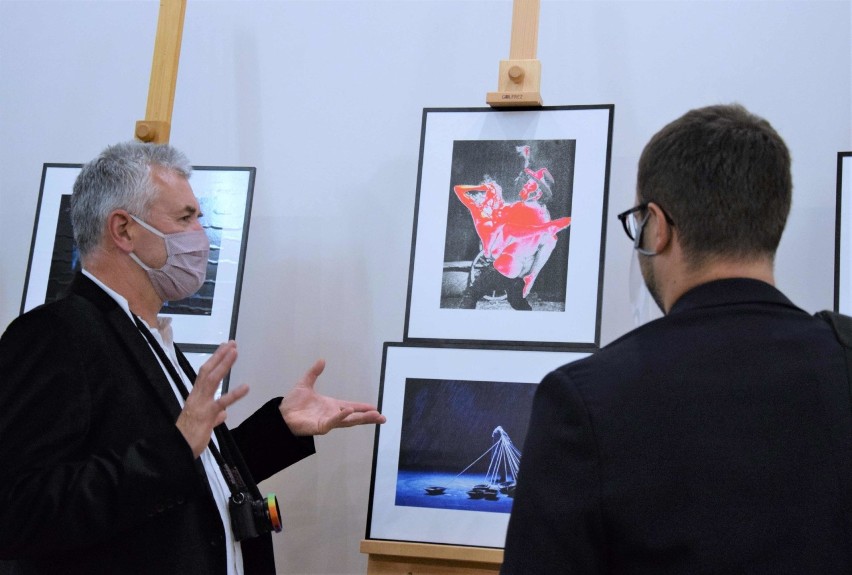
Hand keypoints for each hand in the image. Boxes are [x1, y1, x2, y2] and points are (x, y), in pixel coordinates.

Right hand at [176, 341, 248, 456]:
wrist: (176, 450)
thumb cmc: (187, 438)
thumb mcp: (203, 425)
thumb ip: (214, 418)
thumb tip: (223, 414)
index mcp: (195, 398)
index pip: (204, 375)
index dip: (214, 361)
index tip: (224, 348)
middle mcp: (196, 397)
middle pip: (207, 372)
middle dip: (219, 356)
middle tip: (231, 343)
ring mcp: (201, 405)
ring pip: (212, 380)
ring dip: (224, 365)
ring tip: (235, 352)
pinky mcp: (207, 415)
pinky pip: (221, 403)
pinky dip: (234, 394)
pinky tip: (246, 386)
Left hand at [279, 359, 385, 435]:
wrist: (280, 415)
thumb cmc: (292, 403)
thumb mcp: (305, 384)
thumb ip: (314, 373)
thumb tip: (322, 360)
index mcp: (331, 405)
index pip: (351, 406)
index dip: (363, 408)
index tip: (375, 408)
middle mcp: (332, 414)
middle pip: (354, 416)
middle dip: (368, 417)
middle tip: (382, 417)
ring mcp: (328, 421)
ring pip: (348, 421)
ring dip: (361, 418)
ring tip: (374, 416)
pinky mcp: (321, 427)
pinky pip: (333, 421)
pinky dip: (342, 417)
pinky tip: (350, 411)